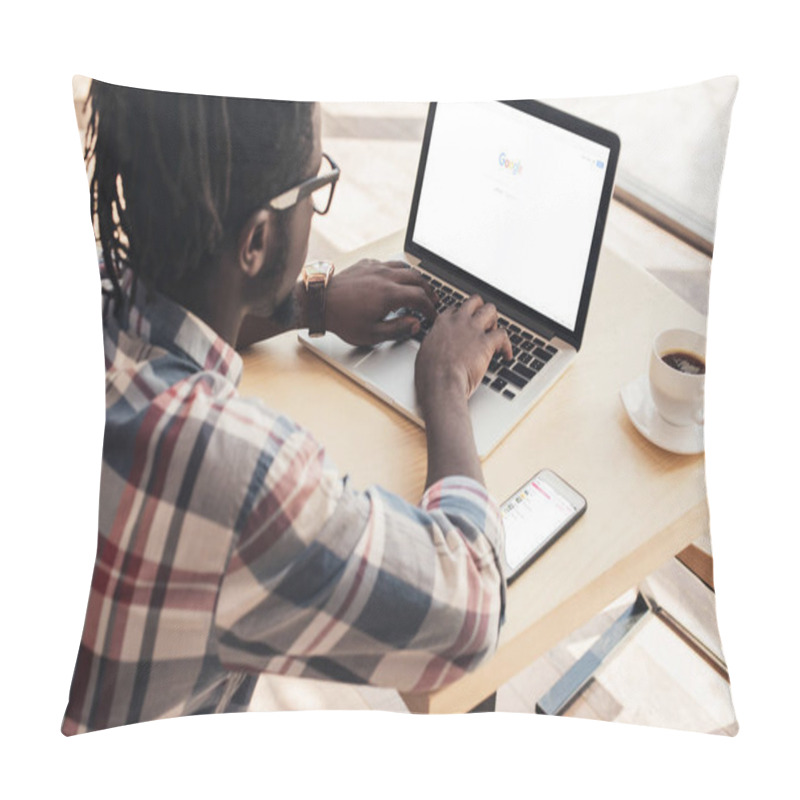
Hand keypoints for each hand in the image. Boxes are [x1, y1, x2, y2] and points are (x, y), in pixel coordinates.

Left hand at [325, 260, 437, 345]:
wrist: (320, 302)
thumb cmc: (343, 320)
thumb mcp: (372, 334)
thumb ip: (398, 329)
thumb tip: (415, 324)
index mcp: (390, 294)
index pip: (420, 298)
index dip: (430, 308)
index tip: (432, 316)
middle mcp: (386, 276)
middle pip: (417, 279)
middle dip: (429, 291)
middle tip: (433, 301)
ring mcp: (375, 267)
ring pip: (405, 268)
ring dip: (416, 278)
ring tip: (419, 288)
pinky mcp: (365, 264)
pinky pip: (388, 263)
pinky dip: (397, 271)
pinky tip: (395, 279)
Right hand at [415, 295, 512, 415]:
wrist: (441, 382)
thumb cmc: (430, 374)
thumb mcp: (425, 352)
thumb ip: (433, 344)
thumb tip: (436, 348)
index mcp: (442, 324)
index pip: (455, 309)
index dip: (462, 316)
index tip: (465, 325)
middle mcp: (458, 321)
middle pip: (474, 302)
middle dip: (481, 310)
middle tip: (484, 325)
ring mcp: (473, 329)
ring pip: (490, 310)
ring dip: (495, 321)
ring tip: (494, 335)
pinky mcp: (486, 342)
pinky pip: (503, 334)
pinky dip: (508, 345)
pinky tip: (506, 355)